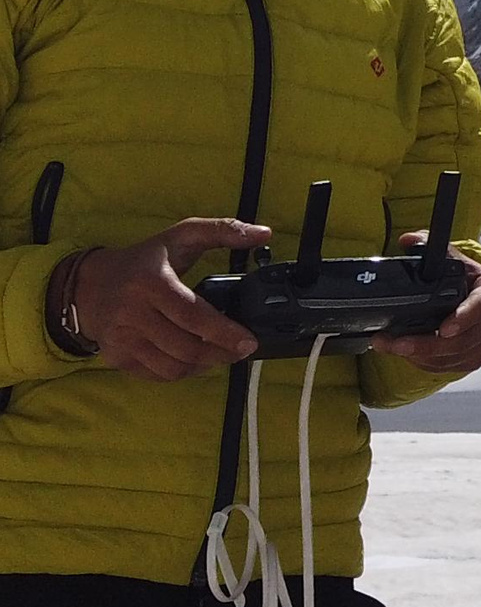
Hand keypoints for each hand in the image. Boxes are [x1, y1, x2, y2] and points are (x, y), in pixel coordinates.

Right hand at [69, 218, 267, 378]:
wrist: (90, 285)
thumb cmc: (143, 260)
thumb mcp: (181, 236)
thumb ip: (224, 231)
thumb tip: (263, 233)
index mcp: (152, 283)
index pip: (193, 316)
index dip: (225, 333)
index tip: (249, 341)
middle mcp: (133, 314)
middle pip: (186, 347)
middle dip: (221, 353)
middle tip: (242, 350)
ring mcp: (122, 339)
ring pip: (172, 367)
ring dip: (204, 366)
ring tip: (221, 354)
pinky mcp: (117, 357)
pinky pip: (156, 375)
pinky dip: (181, 373)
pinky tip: (196, 360)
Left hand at [371, 247, 480, 375]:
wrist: (476, 298)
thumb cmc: (466, 279)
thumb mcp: (452, 260)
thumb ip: (429, 248)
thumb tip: (408, 240)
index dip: (464, 317)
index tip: (444, 328)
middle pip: (463, 339)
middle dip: (425, 344)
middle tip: (397, 343)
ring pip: (453, 356)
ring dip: (418, 355)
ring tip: (391, 346)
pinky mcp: (478, 358)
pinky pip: (450, 366)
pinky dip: (425, 362)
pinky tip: (408, 353)